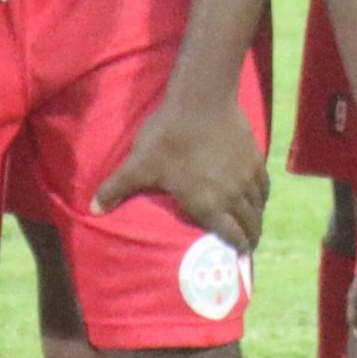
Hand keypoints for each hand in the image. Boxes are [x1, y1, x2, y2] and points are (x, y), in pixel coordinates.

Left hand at [93, 79, 267, 256]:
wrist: (203, 99)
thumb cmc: (170, 136)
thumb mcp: (140, 164)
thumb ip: (117, 189)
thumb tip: (92, 209)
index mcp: (208, 204)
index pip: (231, 236)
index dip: (237, 250)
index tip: (238, 257)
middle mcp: (233, 195)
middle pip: (250, 226)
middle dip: (250, 240)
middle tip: (246, 248)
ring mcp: (247, 176)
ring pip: (258, 207)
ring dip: (256, 220)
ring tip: (252, 226)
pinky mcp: (255, 157)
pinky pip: (263, 185)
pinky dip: (261, 197)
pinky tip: (257, 197)